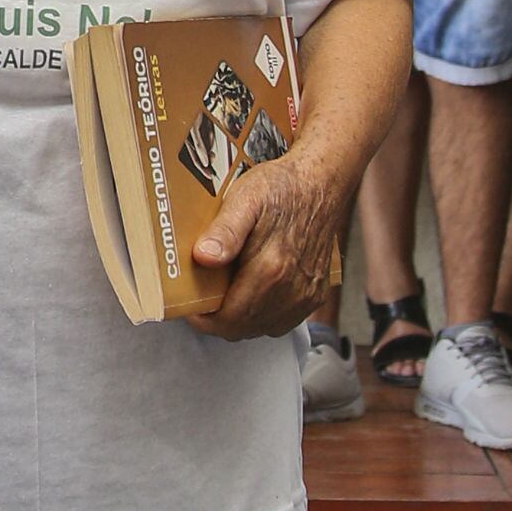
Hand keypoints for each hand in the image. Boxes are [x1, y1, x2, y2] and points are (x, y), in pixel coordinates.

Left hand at [188, 150, 342, 342]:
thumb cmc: (281, 188)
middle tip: (202, 301)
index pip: (229, 318)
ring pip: (263, 327)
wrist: (320, 183)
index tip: (191, 307)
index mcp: (271, 268)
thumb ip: (224, 231)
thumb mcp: (244, 199)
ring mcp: (307, 294)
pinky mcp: (316, 294)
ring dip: (240, 320)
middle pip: (244, 327)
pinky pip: (282, 321)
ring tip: (224, 297)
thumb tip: (204, 257)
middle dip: (218, 321)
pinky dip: (262, 317)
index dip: (204, 319)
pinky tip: (251, 297)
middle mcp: (292, 288)